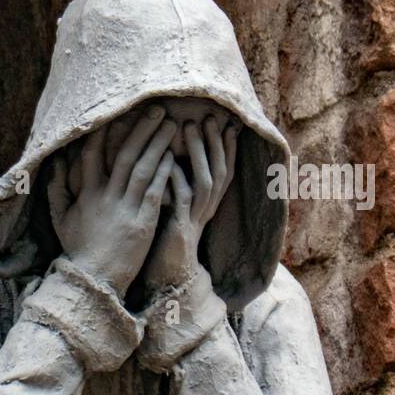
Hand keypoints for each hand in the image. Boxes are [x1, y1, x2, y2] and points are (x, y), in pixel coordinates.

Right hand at [49, 106, 175, 296]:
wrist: (94, 281)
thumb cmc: (78, 251)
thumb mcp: (61, 220)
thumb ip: (57, 190)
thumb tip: (56, 163)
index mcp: (86, 195)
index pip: (91, 155)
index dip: (102, 132)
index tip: (115, 113)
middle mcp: (106, 197)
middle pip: (124, 155)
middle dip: (141, 129)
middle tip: (157, 108)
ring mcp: (125, 208)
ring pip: (143, 168)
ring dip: (158, 144)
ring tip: (172, 125)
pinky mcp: (143, 221)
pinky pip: (156, 190)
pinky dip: (164, 171)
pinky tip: (174, 155)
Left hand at [139, 116, 238, 293]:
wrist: (166, 277)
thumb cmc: (167, 240)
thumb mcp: (177, 209)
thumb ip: (181, 187)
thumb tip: (174, 158)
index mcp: (207, 204)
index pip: (224, 170)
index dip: (227, 147)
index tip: (227, 123)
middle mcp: (206, 209)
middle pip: (219, 170)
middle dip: (215, 142)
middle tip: (207, 117)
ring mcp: (195, 218)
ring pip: (205, 180)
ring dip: (199, 152)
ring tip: (189, 127)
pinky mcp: (180, 228)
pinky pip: (182, 199)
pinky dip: (176, 178)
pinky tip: (169, 162)